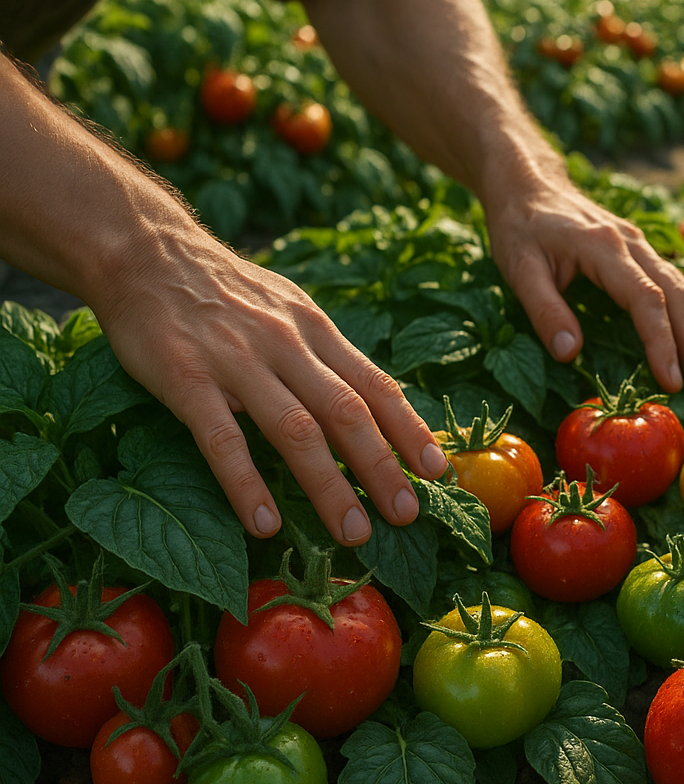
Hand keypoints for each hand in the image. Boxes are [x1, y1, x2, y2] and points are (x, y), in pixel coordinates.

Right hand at [93, 232, 448, 546]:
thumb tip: (369, 401)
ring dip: (329, 486)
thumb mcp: (288, 306)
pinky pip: (222, 439)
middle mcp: (286, 344)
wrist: (144, 250)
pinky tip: (265, 523)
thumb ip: (323, 352)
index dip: (409, 429)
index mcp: (315, 329)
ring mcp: (237, 361)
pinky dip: (246, 484)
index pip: (375, 385)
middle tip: (407, 515)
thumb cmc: (224, 289)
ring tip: (353, 532)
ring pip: (295, 430)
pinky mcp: (185, 377)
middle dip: (382, 467)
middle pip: (346, 412)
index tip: (438, 470)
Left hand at [482, 168, 683, 390]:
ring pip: (683, 286)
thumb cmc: (519, 227)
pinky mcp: (640, 249)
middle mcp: (631, 243)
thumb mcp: (519, 269)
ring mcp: (639, 243)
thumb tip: (570, 354)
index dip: (661, 342)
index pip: (645, 299)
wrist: (527, 183)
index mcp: (603, 247)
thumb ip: (545, 310)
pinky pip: (675, 282)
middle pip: (677, 293)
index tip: (670, 380)